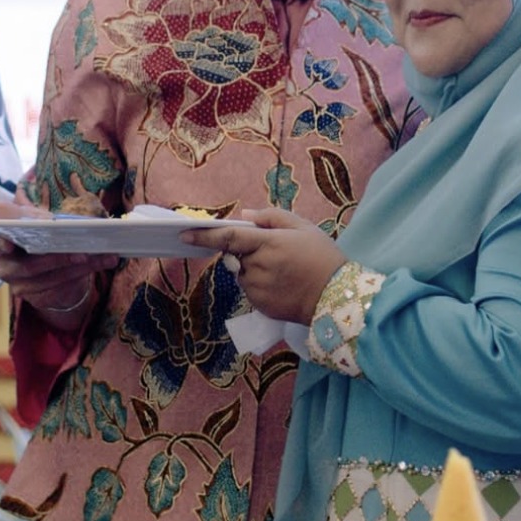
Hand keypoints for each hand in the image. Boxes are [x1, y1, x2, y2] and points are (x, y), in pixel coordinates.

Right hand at [0, 196, 119, 326]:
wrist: (51, 268)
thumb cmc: (43, 237)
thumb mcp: (40, 223)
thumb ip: (40, 219)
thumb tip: (52, 220)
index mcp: (0, 241)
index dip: (1, 244)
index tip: (10, 244)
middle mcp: (5, 266)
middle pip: (29, 265)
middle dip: (58, 258)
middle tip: (83, 251)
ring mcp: (18, 285)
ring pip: (49, 279)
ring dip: (79, 267)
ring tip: (103, 256)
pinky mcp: (35, 298)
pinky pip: (60, 288)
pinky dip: (83, 274)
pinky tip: (101, 263)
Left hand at [183, 208, 346, 324]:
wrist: (337, 297)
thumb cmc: (323, 257)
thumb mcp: (304, 227)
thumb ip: (272, 217)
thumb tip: (245, 215)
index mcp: (268, 244)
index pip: (228, 237)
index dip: (204, 235)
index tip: (184, 233)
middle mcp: (258, 267)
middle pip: (235, 255)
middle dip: (245, 251)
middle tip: (274, 252)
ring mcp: (257, 289)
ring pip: (242, 273)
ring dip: (252, 268)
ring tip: (283, 270)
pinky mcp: (259, 305)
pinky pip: (250, 289)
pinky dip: (259, 283)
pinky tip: (282, 284)